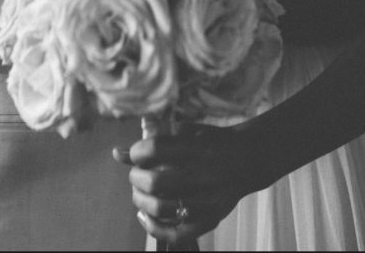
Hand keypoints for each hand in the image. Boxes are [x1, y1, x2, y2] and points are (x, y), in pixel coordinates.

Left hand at [113, 121, 255, 244]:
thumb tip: (116, 154)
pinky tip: (144, 216)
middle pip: (155, 180)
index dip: (137, 152)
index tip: (136, 154)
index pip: (154, 149)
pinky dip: (153, 227)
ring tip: (138, 194)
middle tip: (136, 175)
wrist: (248, 158)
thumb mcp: (188, 131)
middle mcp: (202, 173)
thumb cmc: (212, 141)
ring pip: (162, 207)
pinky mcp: (210, 219)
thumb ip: (154, 140)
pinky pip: (176, 232)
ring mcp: (206, 200)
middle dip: (136, 178)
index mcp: (196, 147)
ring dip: (141, 202)